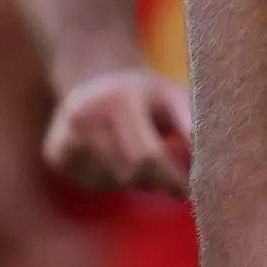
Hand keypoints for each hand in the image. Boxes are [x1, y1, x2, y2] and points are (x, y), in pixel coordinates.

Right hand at [43, 66, 192, 194]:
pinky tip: (113, 153)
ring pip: (111, 182)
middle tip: (170, 175)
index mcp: (117, 100)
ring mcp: (63, 135)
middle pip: (128, 173)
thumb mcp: (173, 97)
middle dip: (155, 180)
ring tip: (137, 150)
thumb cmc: (146, 92)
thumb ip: (192, 125)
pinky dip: (110, 178)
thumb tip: (212, 161)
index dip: (171, 179)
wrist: (97, 74)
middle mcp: (84, 117)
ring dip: (133, 179)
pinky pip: (91, 183)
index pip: (147, 157)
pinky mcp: (54, 153)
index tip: (188, 192)